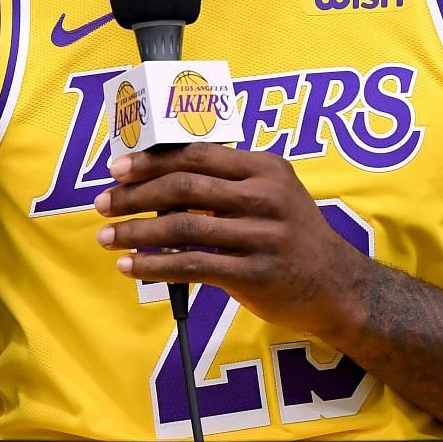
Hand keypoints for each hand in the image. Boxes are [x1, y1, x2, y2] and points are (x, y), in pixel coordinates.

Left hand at [94, 144, 370, 341]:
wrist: (339, 286)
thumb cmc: (295, 236)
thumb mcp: (274, 193)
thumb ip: (229, 182)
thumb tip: (160, 177)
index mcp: (266, 168)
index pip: (197, 155)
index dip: (152, 160)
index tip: (118, 168)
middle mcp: (265, 197)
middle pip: (184, 187)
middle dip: (135, 194)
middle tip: (102, 203)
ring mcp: (261, 236)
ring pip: (182, 228)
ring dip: (136, 232)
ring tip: (107, 238)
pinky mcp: (254, 275)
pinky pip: (192, 266)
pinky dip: (155, 266)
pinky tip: (132, 267)